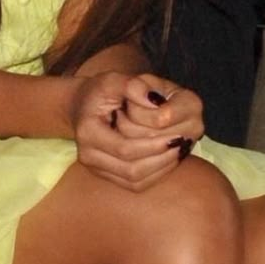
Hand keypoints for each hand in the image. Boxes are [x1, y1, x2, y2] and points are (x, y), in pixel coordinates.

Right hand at [68, 73, 200, 191]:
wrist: (81, 106)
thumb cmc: (100, 91)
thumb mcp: (113, 79)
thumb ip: (133, 85)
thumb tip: (154, 99)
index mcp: (88, 131)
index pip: (125, 148)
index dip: (153, 144)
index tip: (178, 133)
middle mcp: (88, 155)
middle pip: (132, 169)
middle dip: (161, 157)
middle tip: (183, 142)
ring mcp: (96, 169)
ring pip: (135, 181)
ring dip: (161, 168)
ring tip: (179, 149)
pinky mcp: (107, 176)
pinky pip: (135, 184)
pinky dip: (156, 174)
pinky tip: (169, 158)